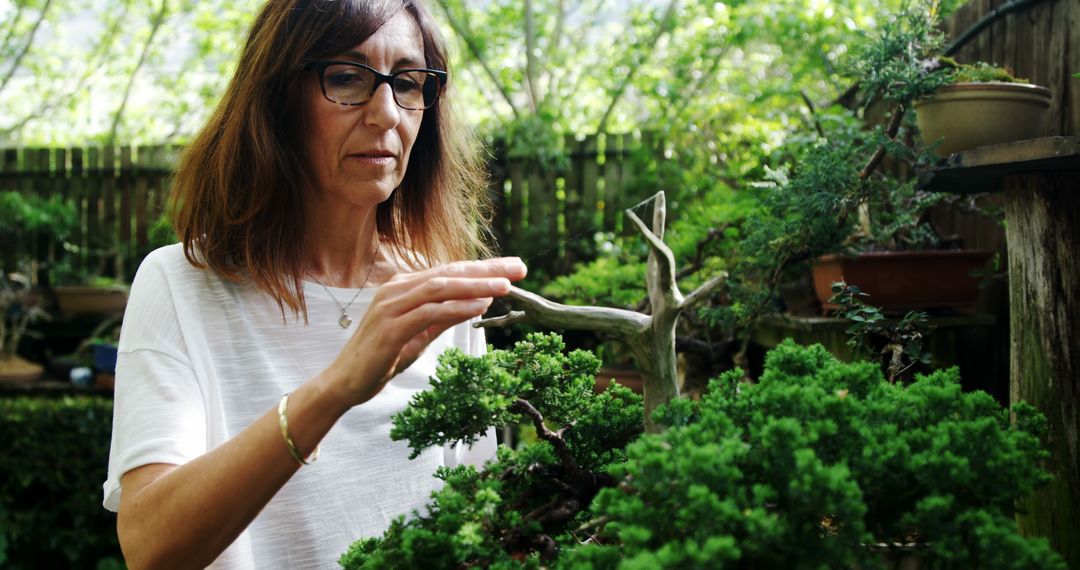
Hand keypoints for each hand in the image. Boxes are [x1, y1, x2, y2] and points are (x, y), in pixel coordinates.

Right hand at [327, 257, 526, 407]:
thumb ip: (441, 317)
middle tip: (520, 268)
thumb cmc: (381, 357)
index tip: (513, 268)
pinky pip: (429, 313)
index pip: (450, 271)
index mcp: (403, 287)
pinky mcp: (390, 328)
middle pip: (450, 272)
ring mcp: (391, 306)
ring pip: (441, 287)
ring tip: (506, 285)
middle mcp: (396, 289)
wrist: (345, 382)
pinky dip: (457, 308)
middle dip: (487, 268)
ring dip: (476, 285)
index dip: (483, 267)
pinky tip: (480, 305)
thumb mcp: (418, 334)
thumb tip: (475, 302)